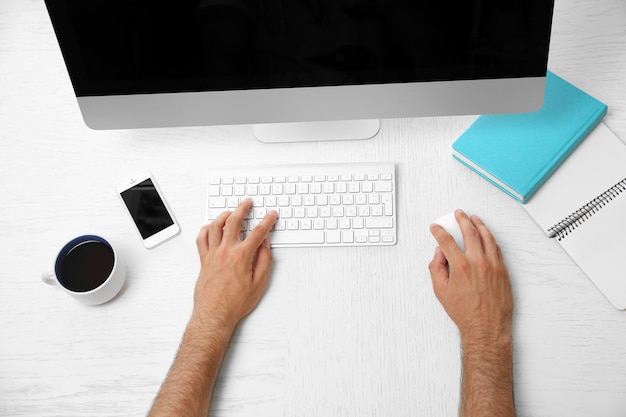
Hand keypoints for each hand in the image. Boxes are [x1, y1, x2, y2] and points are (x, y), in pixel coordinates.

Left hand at [193, 199, 277, 329]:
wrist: (214, 314)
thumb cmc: (235, 303)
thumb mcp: (259, 283)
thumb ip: (264, 260)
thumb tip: (265, 245)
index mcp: (241, 256)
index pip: (258, 232)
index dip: (267, 221)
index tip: (271, 215)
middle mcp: (225, 251)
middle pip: (234, 221)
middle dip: (242, 208)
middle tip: (248, 203)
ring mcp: (212, 254)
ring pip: (215, 226)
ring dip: (224, 215)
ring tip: (231, 212)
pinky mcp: (203, 260)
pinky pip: (201, 238)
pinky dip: (206, 229)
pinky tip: (211, 227)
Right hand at [429, 210, 512, 341]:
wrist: (486, 327)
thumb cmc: (466, 313)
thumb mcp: (441, 291)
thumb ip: (436, 268)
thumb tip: (439, 254)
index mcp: (460, 266)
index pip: (447, 241)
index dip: (439, 231)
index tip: (435, 228)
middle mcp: (478, 262)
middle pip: (469, 232)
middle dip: (461, 220)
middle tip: (458, 214)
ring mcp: (493, 265)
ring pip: (486, 237)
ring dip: (479, 225)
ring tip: (474, 219)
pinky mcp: (503, 270)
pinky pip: (497, 248)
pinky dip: (490, 238)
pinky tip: (487, 235)